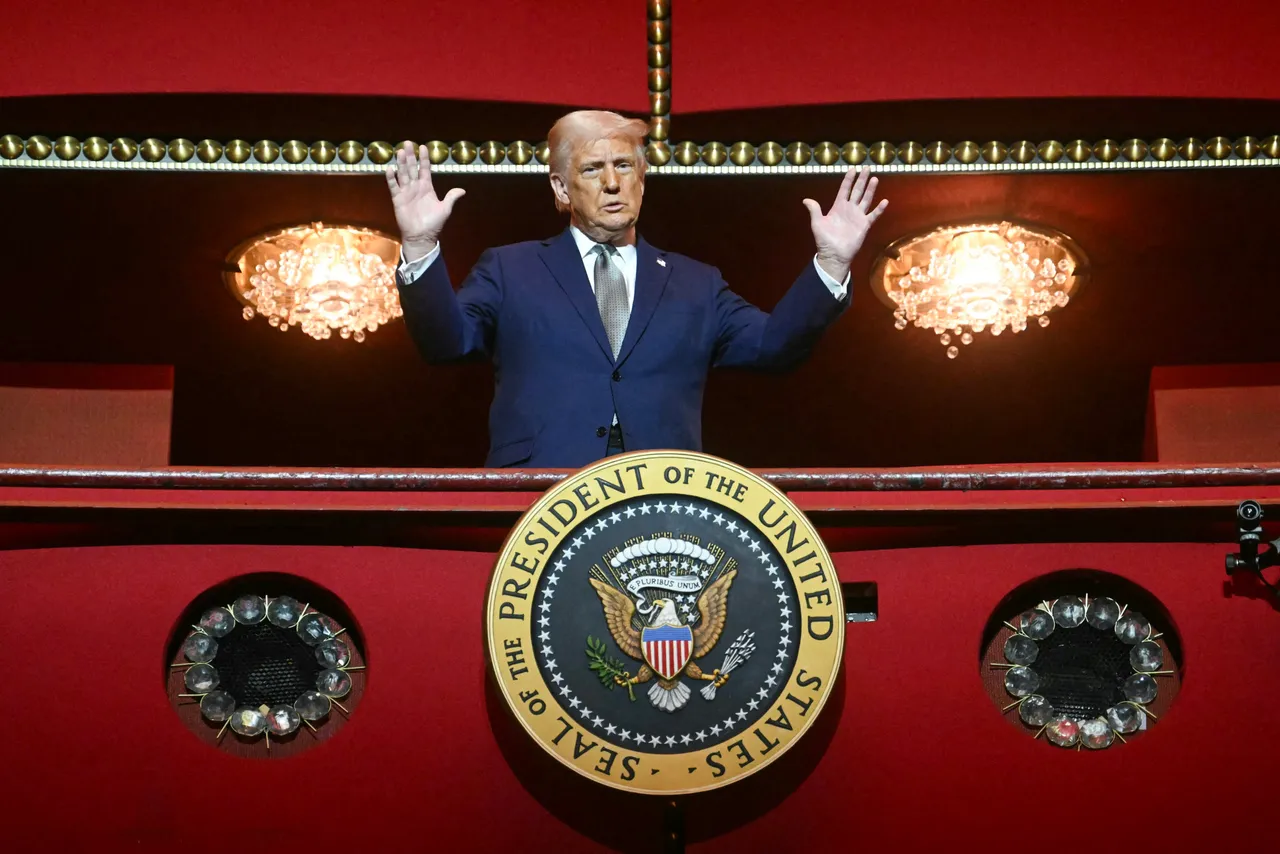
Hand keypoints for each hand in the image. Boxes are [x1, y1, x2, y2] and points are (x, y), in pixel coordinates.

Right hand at [385, 142, 465, 260]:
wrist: (421, 236)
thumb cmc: (433, 223)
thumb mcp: (445, 209)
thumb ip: (451, 197)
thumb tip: (462, 190)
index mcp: (427, 187)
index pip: (425, 169)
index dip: (424, 158)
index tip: (423, 147)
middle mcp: (415, 187)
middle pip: (412, 168)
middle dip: (411, 156)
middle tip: (408, 143)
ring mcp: (406, 192)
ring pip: (403, 174)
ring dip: (402, 163)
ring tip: (401, 152)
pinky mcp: (398, 199)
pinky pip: (394, 187)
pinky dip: (392, 178)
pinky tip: (390, 168)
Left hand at [802, 166, 887, 280]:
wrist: (834, 254)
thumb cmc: (824, 240)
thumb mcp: (817, 223)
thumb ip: (814, 210)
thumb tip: (805, 200)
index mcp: (838, 207)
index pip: (844, 189)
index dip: (848, 179)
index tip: (852, 169)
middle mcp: (849, 209)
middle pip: (857, 191)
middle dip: (862, 180)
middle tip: (866, 168)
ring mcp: (858, 216)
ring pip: (866, 199)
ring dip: (870, 190)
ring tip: (874, 178)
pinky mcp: (864, 225)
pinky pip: (873, 215)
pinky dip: (879, 209)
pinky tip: (884, 201)